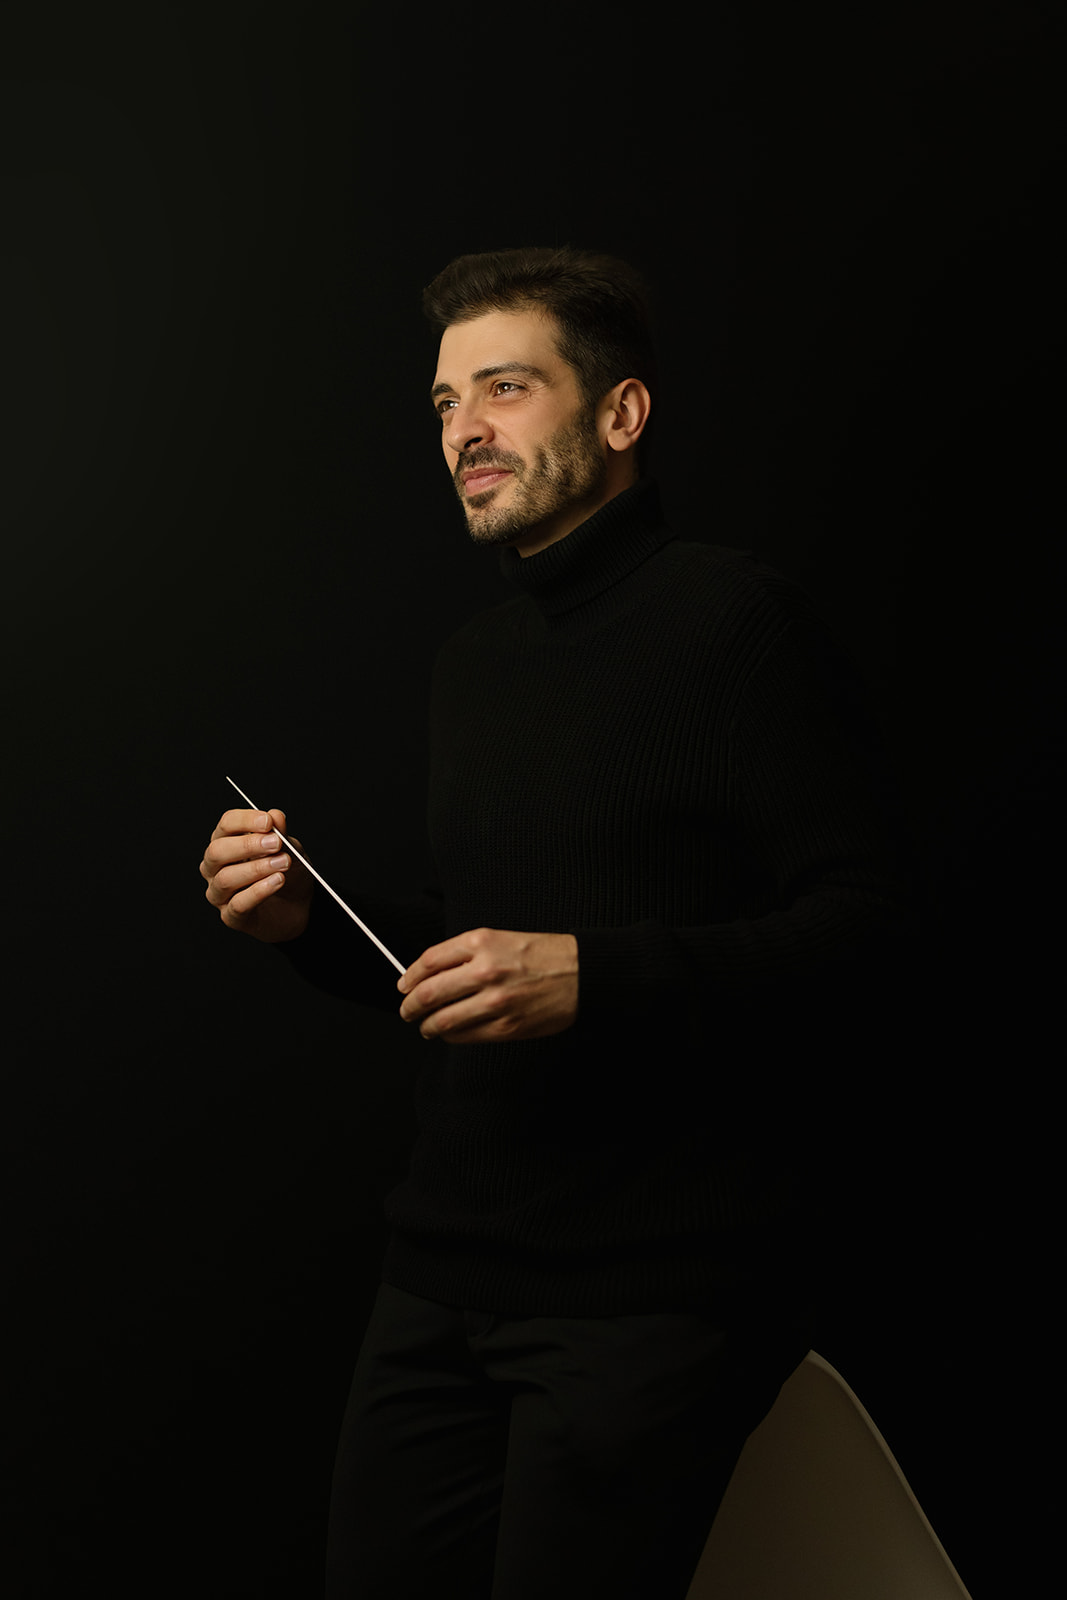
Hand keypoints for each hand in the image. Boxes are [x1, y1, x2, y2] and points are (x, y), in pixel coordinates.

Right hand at [200, 808, 313, 942]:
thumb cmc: (287, 874)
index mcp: (226, 842)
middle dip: (248, 845)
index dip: (245, 821)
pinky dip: (259, 891)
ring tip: (282, 864)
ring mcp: (220, 893)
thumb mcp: (290, 849)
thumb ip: (281, 834)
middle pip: (217, 851)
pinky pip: (238, 903)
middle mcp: (215, 867)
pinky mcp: (230, 916)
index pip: (226, 825)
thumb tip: (275, 815)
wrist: (298, 907)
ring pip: (225, 878)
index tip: (268, 822)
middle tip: (275, 844)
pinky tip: (277, 881)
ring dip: (256, 869)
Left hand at [397, 928, 578, 1042]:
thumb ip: (465, 953)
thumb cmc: (543, 954)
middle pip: (429, 993)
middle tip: (407, 1011)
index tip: (404, 985)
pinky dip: (451, 1036)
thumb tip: (429, 974)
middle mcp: (485, 970)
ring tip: (426, 1026)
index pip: (428, 962)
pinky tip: (450, 1032)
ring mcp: (495, 1001)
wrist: (582, 972)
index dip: (410, 977)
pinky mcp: (506, 1026)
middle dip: (411, 1006)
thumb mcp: (501, 938)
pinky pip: (465, 1036)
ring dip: (428, 1025)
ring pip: (443, 1020)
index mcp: (481, 942)